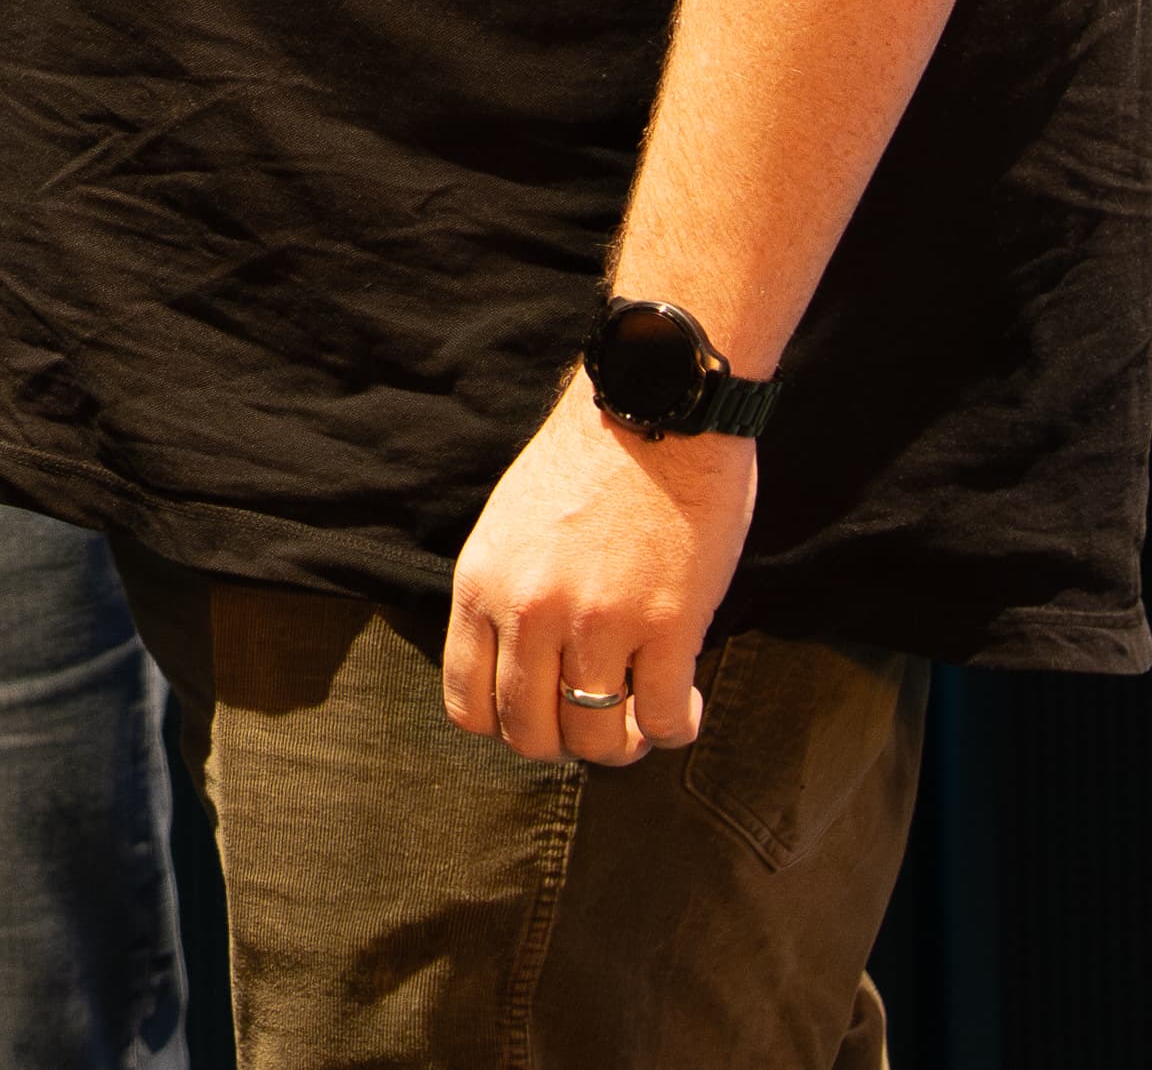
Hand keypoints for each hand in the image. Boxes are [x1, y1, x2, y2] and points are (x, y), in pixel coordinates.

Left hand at [439, 374, 754, 766]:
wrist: (656, 407)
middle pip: (530, 733)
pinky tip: (683, 707)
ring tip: (642, 718)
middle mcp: (528, 611)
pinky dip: (673, 728)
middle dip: (565, 742)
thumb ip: (505, 595)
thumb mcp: (510, 526)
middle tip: (597, 723)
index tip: (540, 716)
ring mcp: (597, 621)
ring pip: (595, 739)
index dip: (506, 728)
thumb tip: (520, 669)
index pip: (468, 704)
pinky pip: (661, 718)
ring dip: (622, 745)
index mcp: (481, 584)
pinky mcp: (666, 624)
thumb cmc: (589, 463)